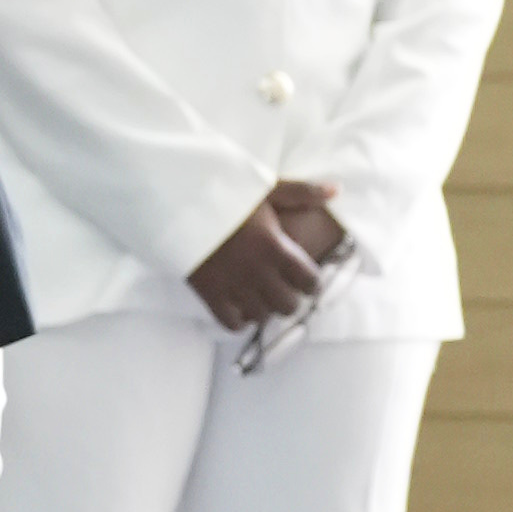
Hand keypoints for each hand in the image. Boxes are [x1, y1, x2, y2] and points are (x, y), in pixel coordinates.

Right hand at [185, 182, 346, 335]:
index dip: (310, 282)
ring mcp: (232, 286)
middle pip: (288, 305)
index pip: (309, 282)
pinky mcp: (209, 294)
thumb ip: (302, 192)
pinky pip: (232, 323)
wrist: (176, 202)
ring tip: (260, 296)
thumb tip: (336, 190)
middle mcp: (257, 272)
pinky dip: (239, 318)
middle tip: (283, 287)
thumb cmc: (224, 194)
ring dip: (265, 308)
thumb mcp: (265, 188)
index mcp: (275, 247)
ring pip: (262, 317)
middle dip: (290, 297)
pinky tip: (239, 305)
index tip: (305, 277)